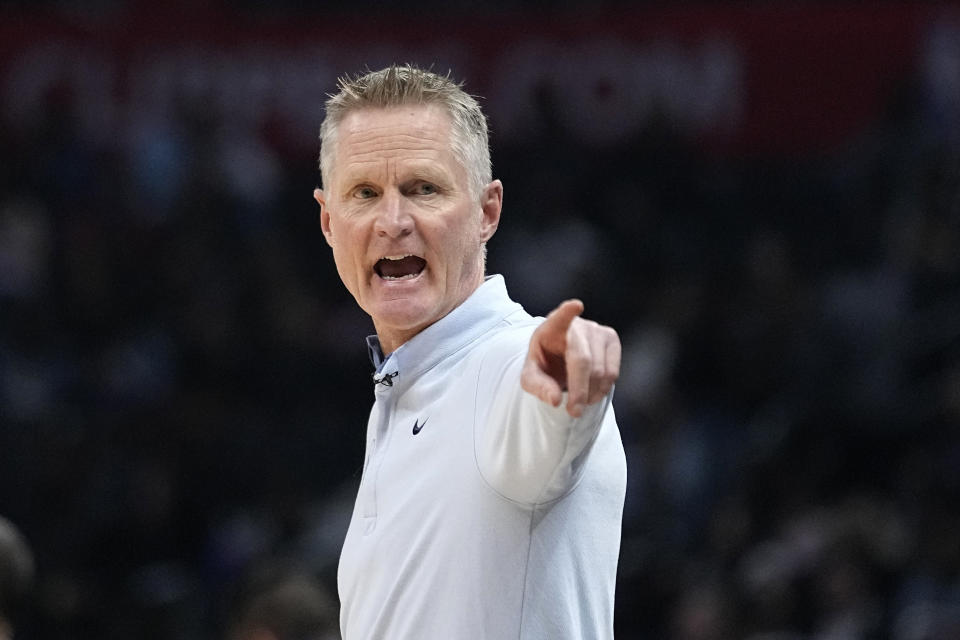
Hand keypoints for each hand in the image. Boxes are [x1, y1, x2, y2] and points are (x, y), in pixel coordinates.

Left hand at [521, 299, 620, 416]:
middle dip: (580, 390)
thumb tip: (556, 400)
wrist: (559, 357)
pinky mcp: (611, 339)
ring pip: (601, 370)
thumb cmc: (544, 364)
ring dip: (591, 393)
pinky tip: (592, 393)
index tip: (575, 305)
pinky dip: (603, 388)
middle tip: (574, 412)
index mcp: (551, 328)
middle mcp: (577, 325)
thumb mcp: (531, 377)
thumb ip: (538, 387)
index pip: (559, 318)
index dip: (567, 312)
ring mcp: (597, 330)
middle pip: (583, 361)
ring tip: (579, 401)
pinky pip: (613, 371)